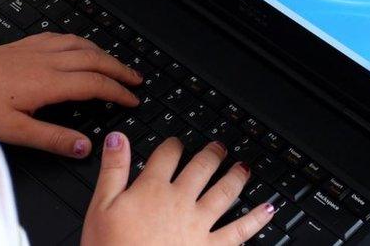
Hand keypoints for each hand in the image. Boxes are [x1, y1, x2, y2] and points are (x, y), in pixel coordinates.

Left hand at [0, 32, 141, 157]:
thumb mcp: (14, 130)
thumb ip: (52, 138)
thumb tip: (84, 146)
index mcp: (47, 82)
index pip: (95, 83)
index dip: (118, 91)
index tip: (133, 99)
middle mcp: (45, 60)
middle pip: (94, 58)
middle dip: (119, 68)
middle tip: (136, 79)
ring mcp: (33, 49)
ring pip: (79, 44)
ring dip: (102, 52)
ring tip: (115, 63)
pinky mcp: (21, 45)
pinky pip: (60, 37)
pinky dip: (79, 41)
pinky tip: (77, 46)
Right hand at [82, 133, 276, 245]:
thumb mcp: (101, 207)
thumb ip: (113, 170)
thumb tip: (118, 138)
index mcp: (152, 189)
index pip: (167, 155)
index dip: (173, 144)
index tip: (177, 142)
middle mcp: (180, 201)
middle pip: (201, 168)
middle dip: (211, 154)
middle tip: (219, 147)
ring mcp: (199, 224)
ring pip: (224, 192)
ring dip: (236, 177)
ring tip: (243, 167)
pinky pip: (240, 231)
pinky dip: (256, 219)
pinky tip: (268, 209)